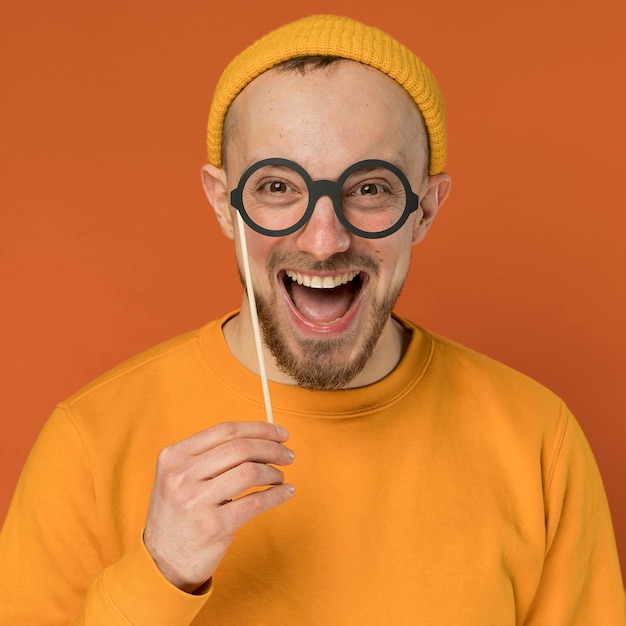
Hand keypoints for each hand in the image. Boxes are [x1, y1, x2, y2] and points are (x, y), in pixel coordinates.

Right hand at [143, 421, 294, 592]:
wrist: (162, 563)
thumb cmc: (181, 513)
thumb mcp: (181, 477)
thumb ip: (212, 456)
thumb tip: (263, 439)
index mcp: (174, 456)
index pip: (226, 431)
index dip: (259, 429)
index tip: (281, 433)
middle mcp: (181, 475)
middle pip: (240, 448)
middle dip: (271, 448)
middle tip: (288, 455)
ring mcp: (195, 501)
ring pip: (249, 471)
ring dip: (273, 472)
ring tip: (280, 477)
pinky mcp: (212, 526)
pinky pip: (254, 502)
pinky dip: (276, 495)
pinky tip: (286, 492)